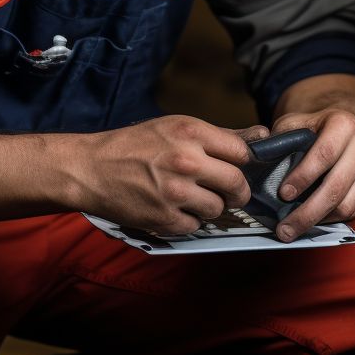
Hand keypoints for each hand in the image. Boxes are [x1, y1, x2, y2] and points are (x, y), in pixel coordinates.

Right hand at [82, 116, 267, 236]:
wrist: (92, 168)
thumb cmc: (135, 144)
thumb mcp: (175, 127)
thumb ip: (220, 135)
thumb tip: (262, 134)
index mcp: (190, 132)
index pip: (242, 152)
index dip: (243, 162)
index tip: (235, 167)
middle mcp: (186, 160)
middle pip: (237, 184)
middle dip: (236, 191)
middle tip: (226, 190)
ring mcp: (175, 191)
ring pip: (219, 208)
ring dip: (211, 207)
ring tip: (191, 197)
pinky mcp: (164, 218)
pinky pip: (196, 226)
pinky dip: (189, 221)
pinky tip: (173, 208)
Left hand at [269, 107, 354, 241]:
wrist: (345, 126)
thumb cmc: (315, 126)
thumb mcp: (295, 122)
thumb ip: (281, 138)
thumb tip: (260, 160)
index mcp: (344, 124)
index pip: (323, 155)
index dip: (302, 176)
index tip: (282, 194)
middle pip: (336, 187)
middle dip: (307, 212)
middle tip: (284, 228)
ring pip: (347, 205)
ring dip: (318, 220)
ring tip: (294, 228)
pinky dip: (334, 220)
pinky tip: (314, 220)